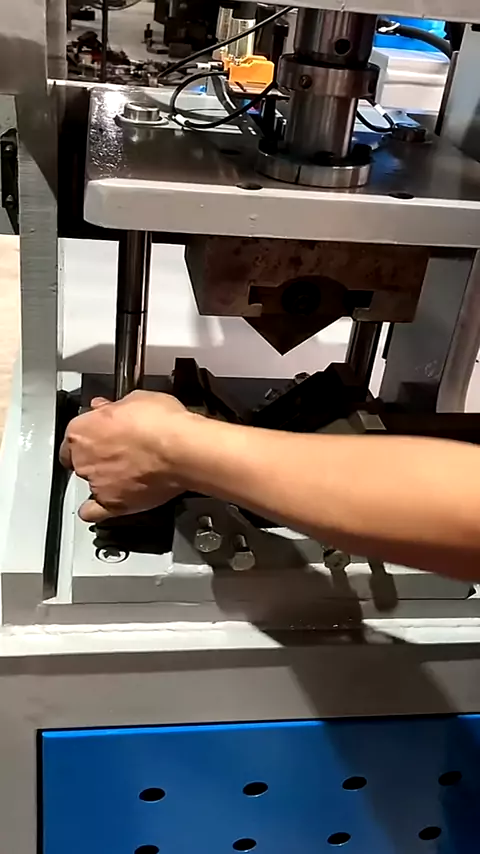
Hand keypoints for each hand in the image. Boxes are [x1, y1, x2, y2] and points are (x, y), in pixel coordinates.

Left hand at [60, 391, 191, 522]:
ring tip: (127, 473)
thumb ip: (114, 408)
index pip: (75, 434)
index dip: (91, 433)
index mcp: (82, 430)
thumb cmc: (161, 423)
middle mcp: (83, 459)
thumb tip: (107, 408)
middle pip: (81, 460)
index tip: (103, 431)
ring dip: (103, 478)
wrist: (181, 450)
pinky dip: (96, 511)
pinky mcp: (114, 504)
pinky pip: (94, 512)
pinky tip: (104, 505)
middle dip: (97, 455)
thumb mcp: (135, 399)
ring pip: (90, 483)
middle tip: (121, 450)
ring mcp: (97, 484)